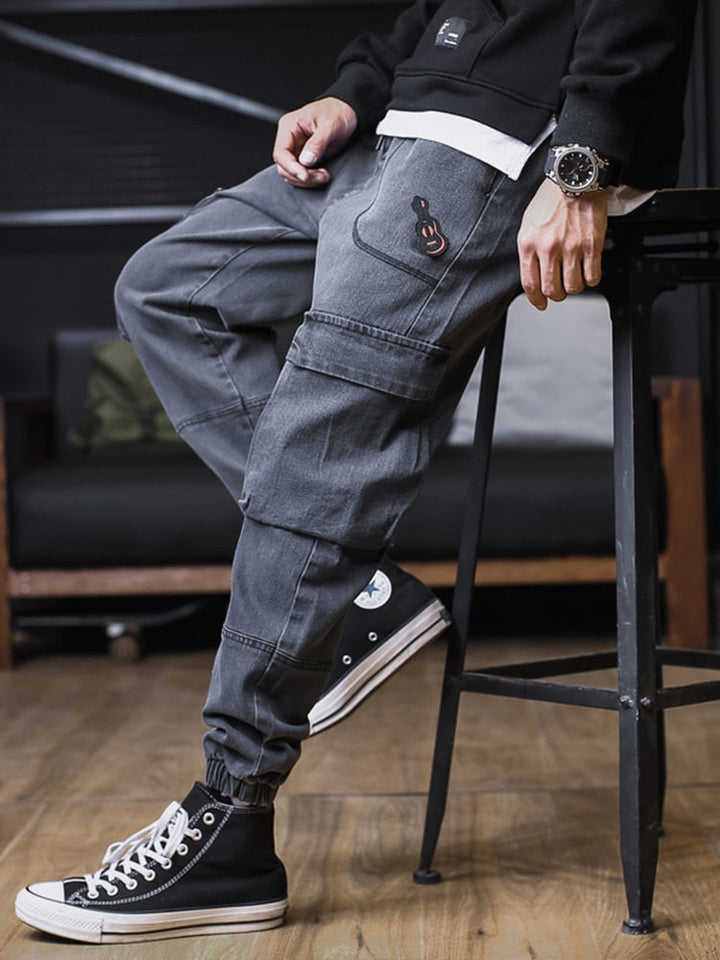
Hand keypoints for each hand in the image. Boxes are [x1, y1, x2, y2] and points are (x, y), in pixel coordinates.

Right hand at [273, 97, 357, 188]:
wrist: (347, 113)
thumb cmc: (336, 113)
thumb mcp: (329, 125)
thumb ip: (317, 143)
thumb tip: (305, 160)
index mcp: (289, 127)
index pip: (280, 153)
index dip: (291, 167)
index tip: (305, 176)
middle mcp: (289, 139)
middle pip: (284, 167)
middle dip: (301, 176)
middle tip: (320, 176)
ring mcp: (296, 149)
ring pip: (291, 173)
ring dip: (307, 180)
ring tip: (324, 175)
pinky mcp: (304, 158)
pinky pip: (301, 173)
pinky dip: (310, 179)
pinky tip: (322, 175)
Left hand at [517, 178, 608, 309]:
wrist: (575, 178)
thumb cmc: (551, 199)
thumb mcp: (529, 224)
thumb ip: (529, 249)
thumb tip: (533, 272)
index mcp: (529, 244)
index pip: (530, 283)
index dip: (536, 299)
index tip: (540, 303)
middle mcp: (549, 248)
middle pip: (552, 290)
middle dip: (556, 295)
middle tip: (560, 291)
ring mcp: (571, 248)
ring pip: (573, 287)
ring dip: (574, 288)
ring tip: (574, 280)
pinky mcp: (592, 246)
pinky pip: (592, 276)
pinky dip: (591, 279)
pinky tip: (588, 272)